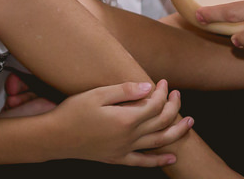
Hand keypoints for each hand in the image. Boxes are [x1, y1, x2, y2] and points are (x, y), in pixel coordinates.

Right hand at [51, 80, 191, 166]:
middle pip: (162, 122)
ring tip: (189, 122)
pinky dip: (159, 162)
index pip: (155, 104)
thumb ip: (126, 90)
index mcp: (126, 119)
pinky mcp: (116, 158)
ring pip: (158, 142)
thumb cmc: (73, 112)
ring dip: (176, 132)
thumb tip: (150, 87)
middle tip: (177, 94)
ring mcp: (123, 150)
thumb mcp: (98, 93)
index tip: (162, 82)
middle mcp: (129, 137)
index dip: (162, 92)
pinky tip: (172, 158)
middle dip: (173, 106)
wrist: (54, 138)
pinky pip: (142, 162)